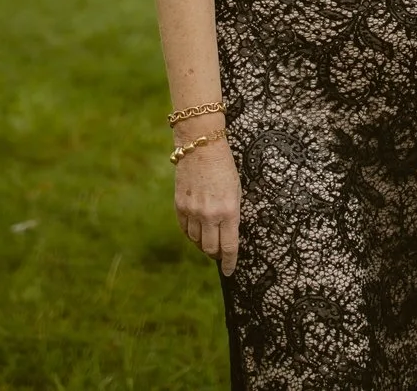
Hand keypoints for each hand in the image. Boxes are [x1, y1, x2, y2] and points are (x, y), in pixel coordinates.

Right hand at [174, 133, 241, 274]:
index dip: (229, 263)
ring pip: (196, 241)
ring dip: (203, 243)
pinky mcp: (179, 205)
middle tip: (219, 253)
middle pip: (211, 248)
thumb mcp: (236, 191)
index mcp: (229, 211)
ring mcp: (192, 211)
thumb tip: (228, 235)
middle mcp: (209, 215)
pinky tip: (197, 231)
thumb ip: (232, 214)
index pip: (228, 247)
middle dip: (216, 254)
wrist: (201, 146)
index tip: (229, 271)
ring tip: (208, 239)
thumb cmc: (224, 167)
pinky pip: (184, 229)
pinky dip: (191, 233)